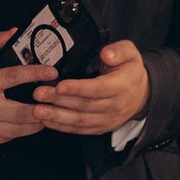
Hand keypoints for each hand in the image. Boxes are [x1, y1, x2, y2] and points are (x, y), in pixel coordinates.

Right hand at [0, 29, 54, 150]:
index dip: (35, 74)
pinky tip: (27, 125)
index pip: (13, 77)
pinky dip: (19, 133)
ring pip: (16, 130)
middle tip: (56, 102)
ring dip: (36, 123)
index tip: (52, 72)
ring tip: (48, 114)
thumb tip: (11, 32)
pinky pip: (5, 139)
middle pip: (20, 112)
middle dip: (43, 108)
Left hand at [32, 40, 147, 136]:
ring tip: (38, 110)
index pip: (97, 89)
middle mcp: (114, 106)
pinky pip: (80, 129)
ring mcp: (107, 119)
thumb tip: (106, 54)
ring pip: (80, 120)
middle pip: (84, 105)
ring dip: (57, 116)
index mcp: (121, 86)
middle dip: (59, 100)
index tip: (60, 85)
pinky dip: (62, 127)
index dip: (78, 88)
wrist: (142, 95)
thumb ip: (119, 50)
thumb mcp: (131, 53)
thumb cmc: (131, 72)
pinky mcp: (100, 128)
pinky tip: (47, 121)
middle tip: (39, 94)